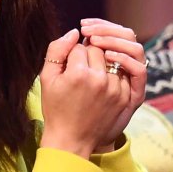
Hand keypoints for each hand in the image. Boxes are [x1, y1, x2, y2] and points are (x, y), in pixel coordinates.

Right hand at [38, 25, 140, 157]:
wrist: (71, 139)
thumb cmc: (55, 108)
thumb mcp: (47, 78)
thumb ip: (57, 50)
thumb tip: (74, 32)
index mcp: (79, 74)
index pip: (81, 46)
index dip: (72, 54)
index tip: (68, 68)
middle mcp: (100, 80)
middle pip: (98, 50)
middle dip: (89, 56)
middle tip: (80, 72)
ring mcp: (115, 89)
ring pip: (112, 60)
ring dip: (102, 64)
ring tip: (91, 80)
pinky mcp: (125, 97)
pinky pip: (123, 73)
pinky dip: (114, 75)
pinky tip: (102, 86)